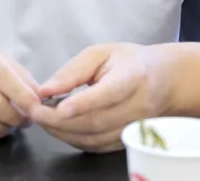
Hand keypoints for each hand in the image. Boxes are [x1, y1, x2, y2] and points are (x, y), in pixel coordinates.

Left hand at [29, 43, 174, 152]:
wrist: (164, 81)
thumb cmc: (129, 62)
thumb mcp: (101, 53)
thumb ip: (73, 71)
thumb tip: (45, 90)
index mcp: (133, 77)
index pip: (108, 93)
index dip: (83, 102)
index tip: (58, 107)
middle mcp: (136, 107)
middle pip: (96, 121)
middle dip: (60, 121)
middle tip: (35, 112)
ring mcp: (134, 128)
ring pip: (95, 138)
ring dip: (63, 132)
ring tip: (42, 119)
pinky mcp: (126, 141)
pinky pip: (97, 147)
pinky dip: (74, 140)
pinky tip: (59, 128)